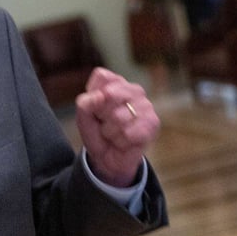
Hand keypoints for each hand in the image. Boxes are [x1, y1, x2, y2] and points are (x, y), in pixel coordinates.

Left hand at [74, 68, 158, 187]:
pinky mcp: (153, 123)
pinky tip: (123, 142)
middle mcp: (134, 90)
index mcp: (116, 82)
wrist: (107, 158)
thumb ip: (85, 103)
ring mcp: (146, 105)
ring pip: (118, 117)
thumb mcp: (83, 117)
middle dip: (101, 115)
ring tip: (114, 134)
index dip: (93, 96)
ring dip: (110, 131)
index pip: (102, 77)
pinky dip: (120, 142)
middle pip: (109, 93)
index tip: (95, 109)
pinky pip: (128, 133)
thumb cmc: (96, 132)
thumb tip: (101, 96)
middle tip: (105, 123)